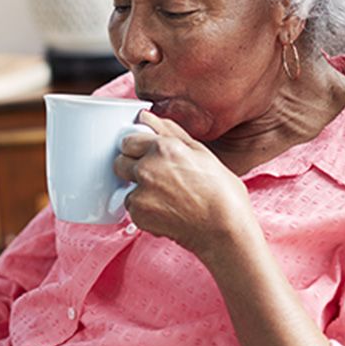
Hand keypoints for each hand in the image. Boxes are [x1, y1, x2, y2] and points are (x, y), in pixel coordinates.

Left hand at [114, 110, 254, 258]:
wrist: (225, 229)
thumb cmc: (221, 192)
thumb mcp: (201, 152)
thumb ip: (169, 131)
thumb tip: (146, 116)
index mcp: (163, 147)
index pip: (128, 140)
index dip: (138, 149)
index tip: (147, 156)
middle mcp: (147, 168)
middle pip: (120, 162)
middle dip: (133, 168)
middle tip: (158, 179)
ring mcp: (141, 193)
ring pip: (126, 187)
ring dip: (139, 191)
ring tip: (166, 198)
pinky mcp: (138, 215)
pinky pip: (132, 209)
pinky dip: (144, 211)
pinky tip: (166, 212)